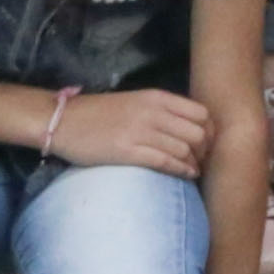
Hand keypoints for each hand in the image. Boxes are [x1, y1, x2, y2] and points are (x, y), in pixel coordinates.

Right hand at [46, 87, 213, 177]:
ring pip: (185, 149)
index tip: (207, 144)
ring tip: (194, 171)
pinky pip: (166, 162)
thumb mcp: (136, 102)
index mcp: (157, 98)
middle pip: (199, 133)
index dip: (210, 131)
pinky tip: (186, 175)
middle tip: (202, 160)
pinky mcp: (128, 151)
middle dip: (205, 150)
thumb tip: (189, 128)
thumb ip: (162, 111)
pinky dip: (181, 171)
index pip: (201, 113)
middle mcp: (154, 112)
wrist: (64, 121)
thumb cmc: (100, 114)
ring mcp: (141, 131)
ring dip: (195, 163)